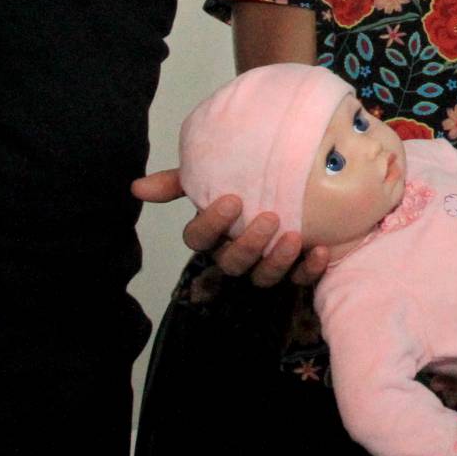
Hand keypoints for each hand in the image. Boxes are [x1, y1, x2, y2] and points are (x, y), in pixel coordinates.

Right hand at [131, 169, 328, 287]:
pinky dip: (309, 269)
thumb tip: (136, 187)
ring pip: (262, 277)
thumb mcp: (215, 175)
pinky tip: (320, 250)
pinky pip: (300, 280)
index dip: (212, 224)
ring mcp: (266, 263)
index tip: (233, 200)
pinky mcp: (297, 269)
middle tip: (270, 218)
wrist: (301, 181)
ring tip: (294, 237)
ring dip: (277, 261)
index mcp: (215, 232)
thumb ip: (180, 181)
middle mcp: (237, 252)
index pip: (199, 239)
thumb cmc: (250, 182)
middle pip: (231, 262)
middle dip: (248, 245)